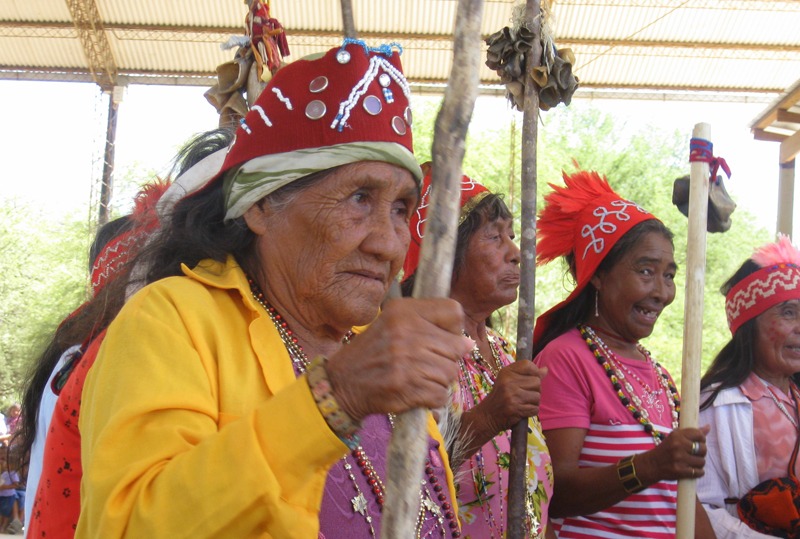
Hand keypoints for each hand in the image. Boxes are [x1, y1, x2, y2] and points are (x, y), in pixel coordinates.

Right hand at [326, 298, 472, 420]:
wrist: (342, 383)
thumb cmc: (374, 352)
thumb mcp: (394, 324)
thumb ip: (431, 326)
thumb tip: (469, 344)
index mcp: (403, 311)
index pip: (453, 311)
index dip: (453, 329)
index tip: (441, 339)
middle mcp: (406, 332)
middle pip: (456, 347)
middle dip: (446, 360)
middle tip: (425, 364)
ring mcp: (407, 360)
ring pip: (450, 373)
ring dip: (438, 381)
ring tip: (417, 378)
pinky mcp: (407, 387)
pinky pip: (440, 395)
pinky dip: (432, 399)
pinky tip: (415, 392)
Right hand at [472, 361, 547, 434]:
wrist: (487, 416)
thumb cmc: (500, 397)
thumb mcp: (509, 382)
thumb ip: (527, 375)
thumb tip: (545, 370)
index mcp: (506, 372)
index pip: (528, 365)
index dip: (535, 371)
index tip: (531, 379)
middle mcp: (508, 382)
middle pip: (536, 382)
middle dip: (535, 390)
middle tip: (525, 395)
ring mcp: (511, 396)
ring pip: (537, 396)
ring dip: (534, 402)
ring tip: (523, 403)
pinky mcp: (515, 409)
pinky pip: (535, 409)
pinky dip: (531, 411)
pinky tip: (522, 411)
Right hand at [638, 425, 709, 483]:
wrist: (652, 464)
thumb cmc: (666, 449)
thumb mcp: (675, 437)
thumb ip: (692, 433)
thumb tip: (708, 427)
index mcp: (677, 435)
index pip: (699, 434)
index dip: (702, 439)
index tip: (698, 442)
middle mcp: (678, 445)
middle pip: (703, 449)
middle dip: (701, 452)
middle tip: (695, 453)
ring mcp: (679, 459)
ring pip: (702, 461)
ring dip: (699, 463)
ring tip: (692, 462)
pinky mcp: (680, 471)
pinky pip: (699, 472)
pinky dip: (698, 472)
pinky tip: (692, 469)